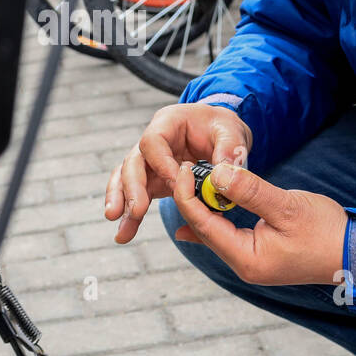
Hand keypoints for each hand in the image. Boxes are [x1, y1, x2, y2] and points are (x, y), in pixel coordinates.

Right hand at [106, 103, 251, 243]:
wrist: (220, 134)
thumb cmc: (222, 129)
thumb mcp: (232, 132)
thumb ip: (230, 149)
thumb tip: (222, 175)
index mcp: (168, 122)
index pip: (153, 141)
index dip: (160, 163)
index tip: (175, 185)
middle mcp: (153, 141)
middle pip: (134, 162)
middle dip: (132, 188)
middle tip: (137, 211)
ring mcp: (150, 161)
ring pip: (127, 180)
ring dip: (123, 205)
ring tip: (123, 232)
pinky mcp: (153, 179)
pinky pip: (137, 194)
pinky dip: (130, 214)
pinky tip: (126, 233)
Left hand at [172, 161, 347, 285]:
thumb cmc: (327, 231)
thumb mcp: (287, 206)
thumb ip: (250, 191)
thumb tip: (217, 173)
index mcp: (248, 259)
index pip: (204, 225)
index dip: (188, 195)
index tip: (184, 167)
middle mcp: (245, 265)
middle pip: (205, 229)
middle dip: (192, 199)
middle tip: (185, 168)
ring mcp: (252, 262)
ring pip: (215, 231)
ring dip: (203, 206)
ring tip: (190, 179)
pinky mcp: (261, 254)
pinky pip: (228, 235)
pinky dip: (215, 218)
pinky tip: (198, 212)